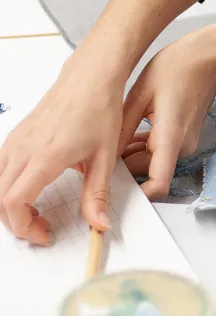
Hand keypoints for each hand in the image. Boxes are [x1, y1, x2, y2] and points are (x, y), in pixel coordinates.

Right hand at [0, 51, 125, 244]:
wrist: (90, 79)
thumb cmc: (99, 111)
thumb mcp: (106, 158)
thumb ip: (97, 195)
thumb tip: (100, 225)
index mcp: (45, 157)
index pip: (14, 202)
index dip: (25, 227)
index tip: (45, 235)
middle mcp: (23, 150)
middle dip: (17, 222)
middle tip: (43, 229)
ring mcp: (15, 142)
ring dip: (9, 206)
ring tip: (37, 214)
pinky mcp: (15, 137)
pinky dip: (6, 188)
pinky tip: (30, 192)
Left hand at [120, 27, 215, 198]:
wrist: (209, 59)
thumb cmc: (179, 68)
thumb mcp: (140, 93)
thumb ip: (122, 129)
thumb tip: (106, 155)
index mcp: (171, 137)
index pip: (158, 184)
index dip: (136, 194)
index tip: (112, 189)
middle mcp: (181, 147)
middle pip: (146, 173)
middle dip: (123, 169)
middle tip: (98, 152)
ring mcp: (184, 145)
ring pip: (149, 164)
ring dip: (130, 157)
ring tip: (113, 134)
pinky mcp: (182, 141)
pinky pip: (156, 154)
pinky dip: (140, 148)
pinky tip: (129, 131)